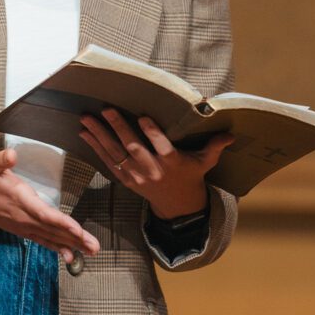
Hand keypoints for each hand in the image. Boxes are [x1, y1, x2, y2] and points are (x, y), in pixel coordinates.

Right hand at [0, 149, 99, 260]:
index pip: (43, 213)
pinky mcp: (21, 229)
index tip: (77, 230)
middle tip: (95, 247)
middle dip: (75, 238)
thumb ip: (1, 159)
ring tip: (91, 252)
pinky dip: (56, 248)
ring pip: (50, 237)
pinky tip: (70, 255)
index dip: (61, 222)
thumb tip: (12, 155)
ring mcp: (22, 225)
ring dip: (71, 245)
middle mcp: (23, 216)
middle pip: (52, 229)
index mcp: (18, 198)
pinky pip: (42, 240)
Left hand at [79, 108, 232, 219]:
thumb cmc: (190, 176)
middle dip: (118, 128)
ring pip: (116, 154)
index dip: (153, 133)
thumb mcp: (204, 163)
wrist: (177, 206)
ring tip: (86, 119)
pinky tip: (84, 133)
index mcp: (172, 163)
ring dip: (99, 135)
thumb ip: (214, 147)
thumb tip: (231, 133)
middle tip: (106, 109)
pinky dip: (95, 148)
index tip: (143, 116)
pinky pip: (108, 162)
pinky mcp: (125, 179)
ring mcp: (137, 176)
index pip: (162, 147)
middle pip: (133, 148)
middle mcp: (152, 170)